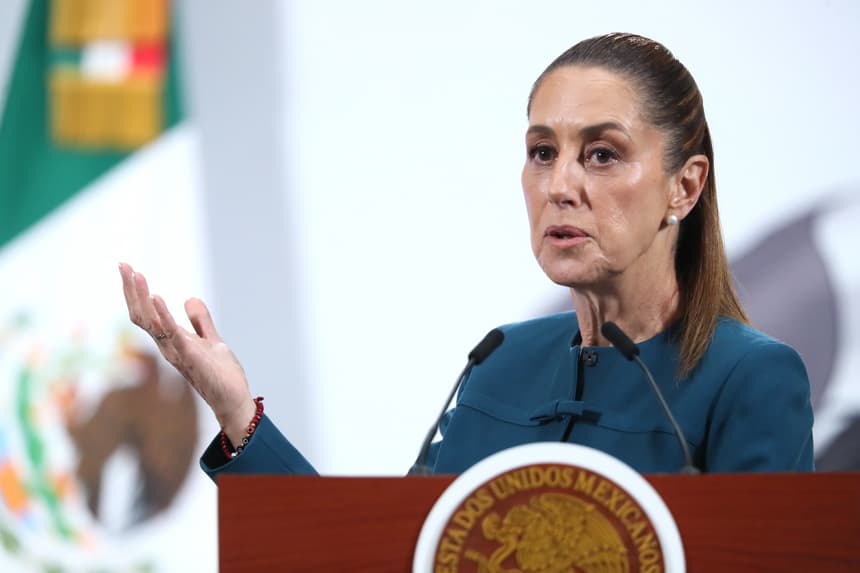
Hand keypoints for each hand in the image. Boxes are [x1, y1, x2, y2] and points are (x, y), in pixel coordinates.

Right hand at [118, 262, 255, 443]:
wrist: (234, 400)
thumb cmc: (221, 375)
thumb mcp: (212, 340)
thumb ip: (201, 322)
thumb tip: (190, 299)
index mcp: (171, 340)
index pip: (146, 314)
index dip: (135, 293)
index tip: (128, 268)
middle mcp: (168, 346)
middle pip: (142, 316)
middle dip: (131, 290)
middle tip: (123, 265)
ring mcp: (178, 352)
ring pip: (152, 323)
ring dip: (142, 297)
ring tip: (136, 274)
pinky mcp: (192, 357)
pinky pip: (173, 334)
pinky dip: (163, 315)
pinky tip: (156, 297)